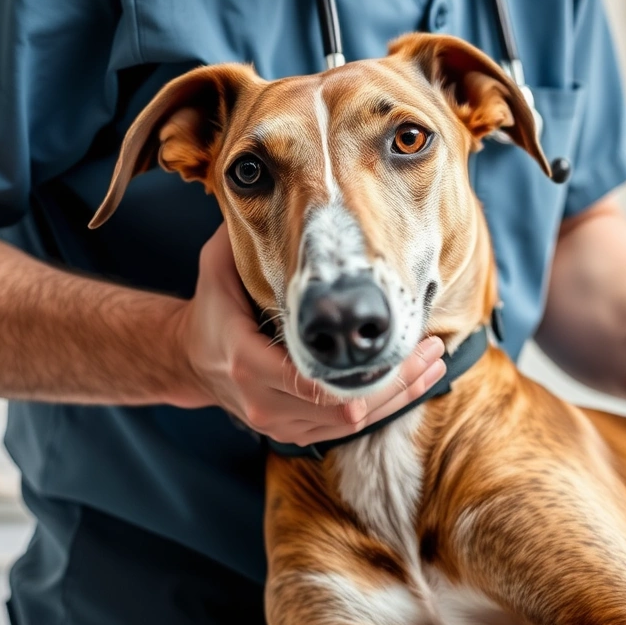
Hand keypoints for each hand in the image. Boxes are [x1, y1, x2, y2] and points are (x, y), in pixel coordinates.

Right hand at [170, 227, 445, 444]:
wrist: (190, 358)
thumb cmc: (212, 308)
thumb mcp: (217, 269)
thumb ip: (241, 239)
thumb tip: (267, 192)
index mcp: (247, 363)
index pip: (317, 381)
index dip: (369, 372)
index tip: (408, 342)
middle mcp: (263, 401)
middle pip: (346, 407)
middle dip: (397, 382)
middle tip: (435, 351)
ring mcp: (278, 423)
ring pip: (351, 422)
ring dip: (398, 397)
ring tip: (433, 364)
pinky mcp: (291, 432)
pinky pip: (344, 428)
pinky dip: (381, 407)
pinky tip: (410, 384)